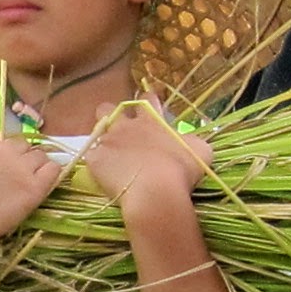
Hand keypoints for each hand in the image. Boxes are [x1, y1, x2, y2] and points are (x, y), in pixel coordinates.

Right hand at [0, 131, 70, 257]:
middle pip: (20, 144)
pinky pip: (53, 169)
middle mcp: (3, 150)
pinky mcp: (36, 186)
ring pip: (39, 155)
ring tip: (27, 181)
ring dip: (35, 164)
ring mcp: (21, 167)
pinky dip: (50, 173)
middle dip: (17, 156)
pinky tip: (42, 183)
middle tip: (12, 176)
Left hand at [75, 97, 213, 223]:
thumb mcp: (200, 151)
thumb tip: (189, 140)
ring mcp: (108, 142)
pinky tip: (102, 172)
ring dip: (102, 137)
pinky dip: (96, 163)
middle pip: (110, 108)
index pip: (147, 100)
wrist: (156, 191)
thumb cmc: (181, 170)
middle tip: (120, 130)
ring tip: (110, 152)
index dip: (147, 102)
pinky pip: (90, 156)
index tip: (149, 109)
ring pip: (96, 129)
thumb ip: (191, 141)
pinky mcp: (95, 160)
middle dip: (112, 115)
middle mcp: (127, 126)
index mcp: (151, 121)